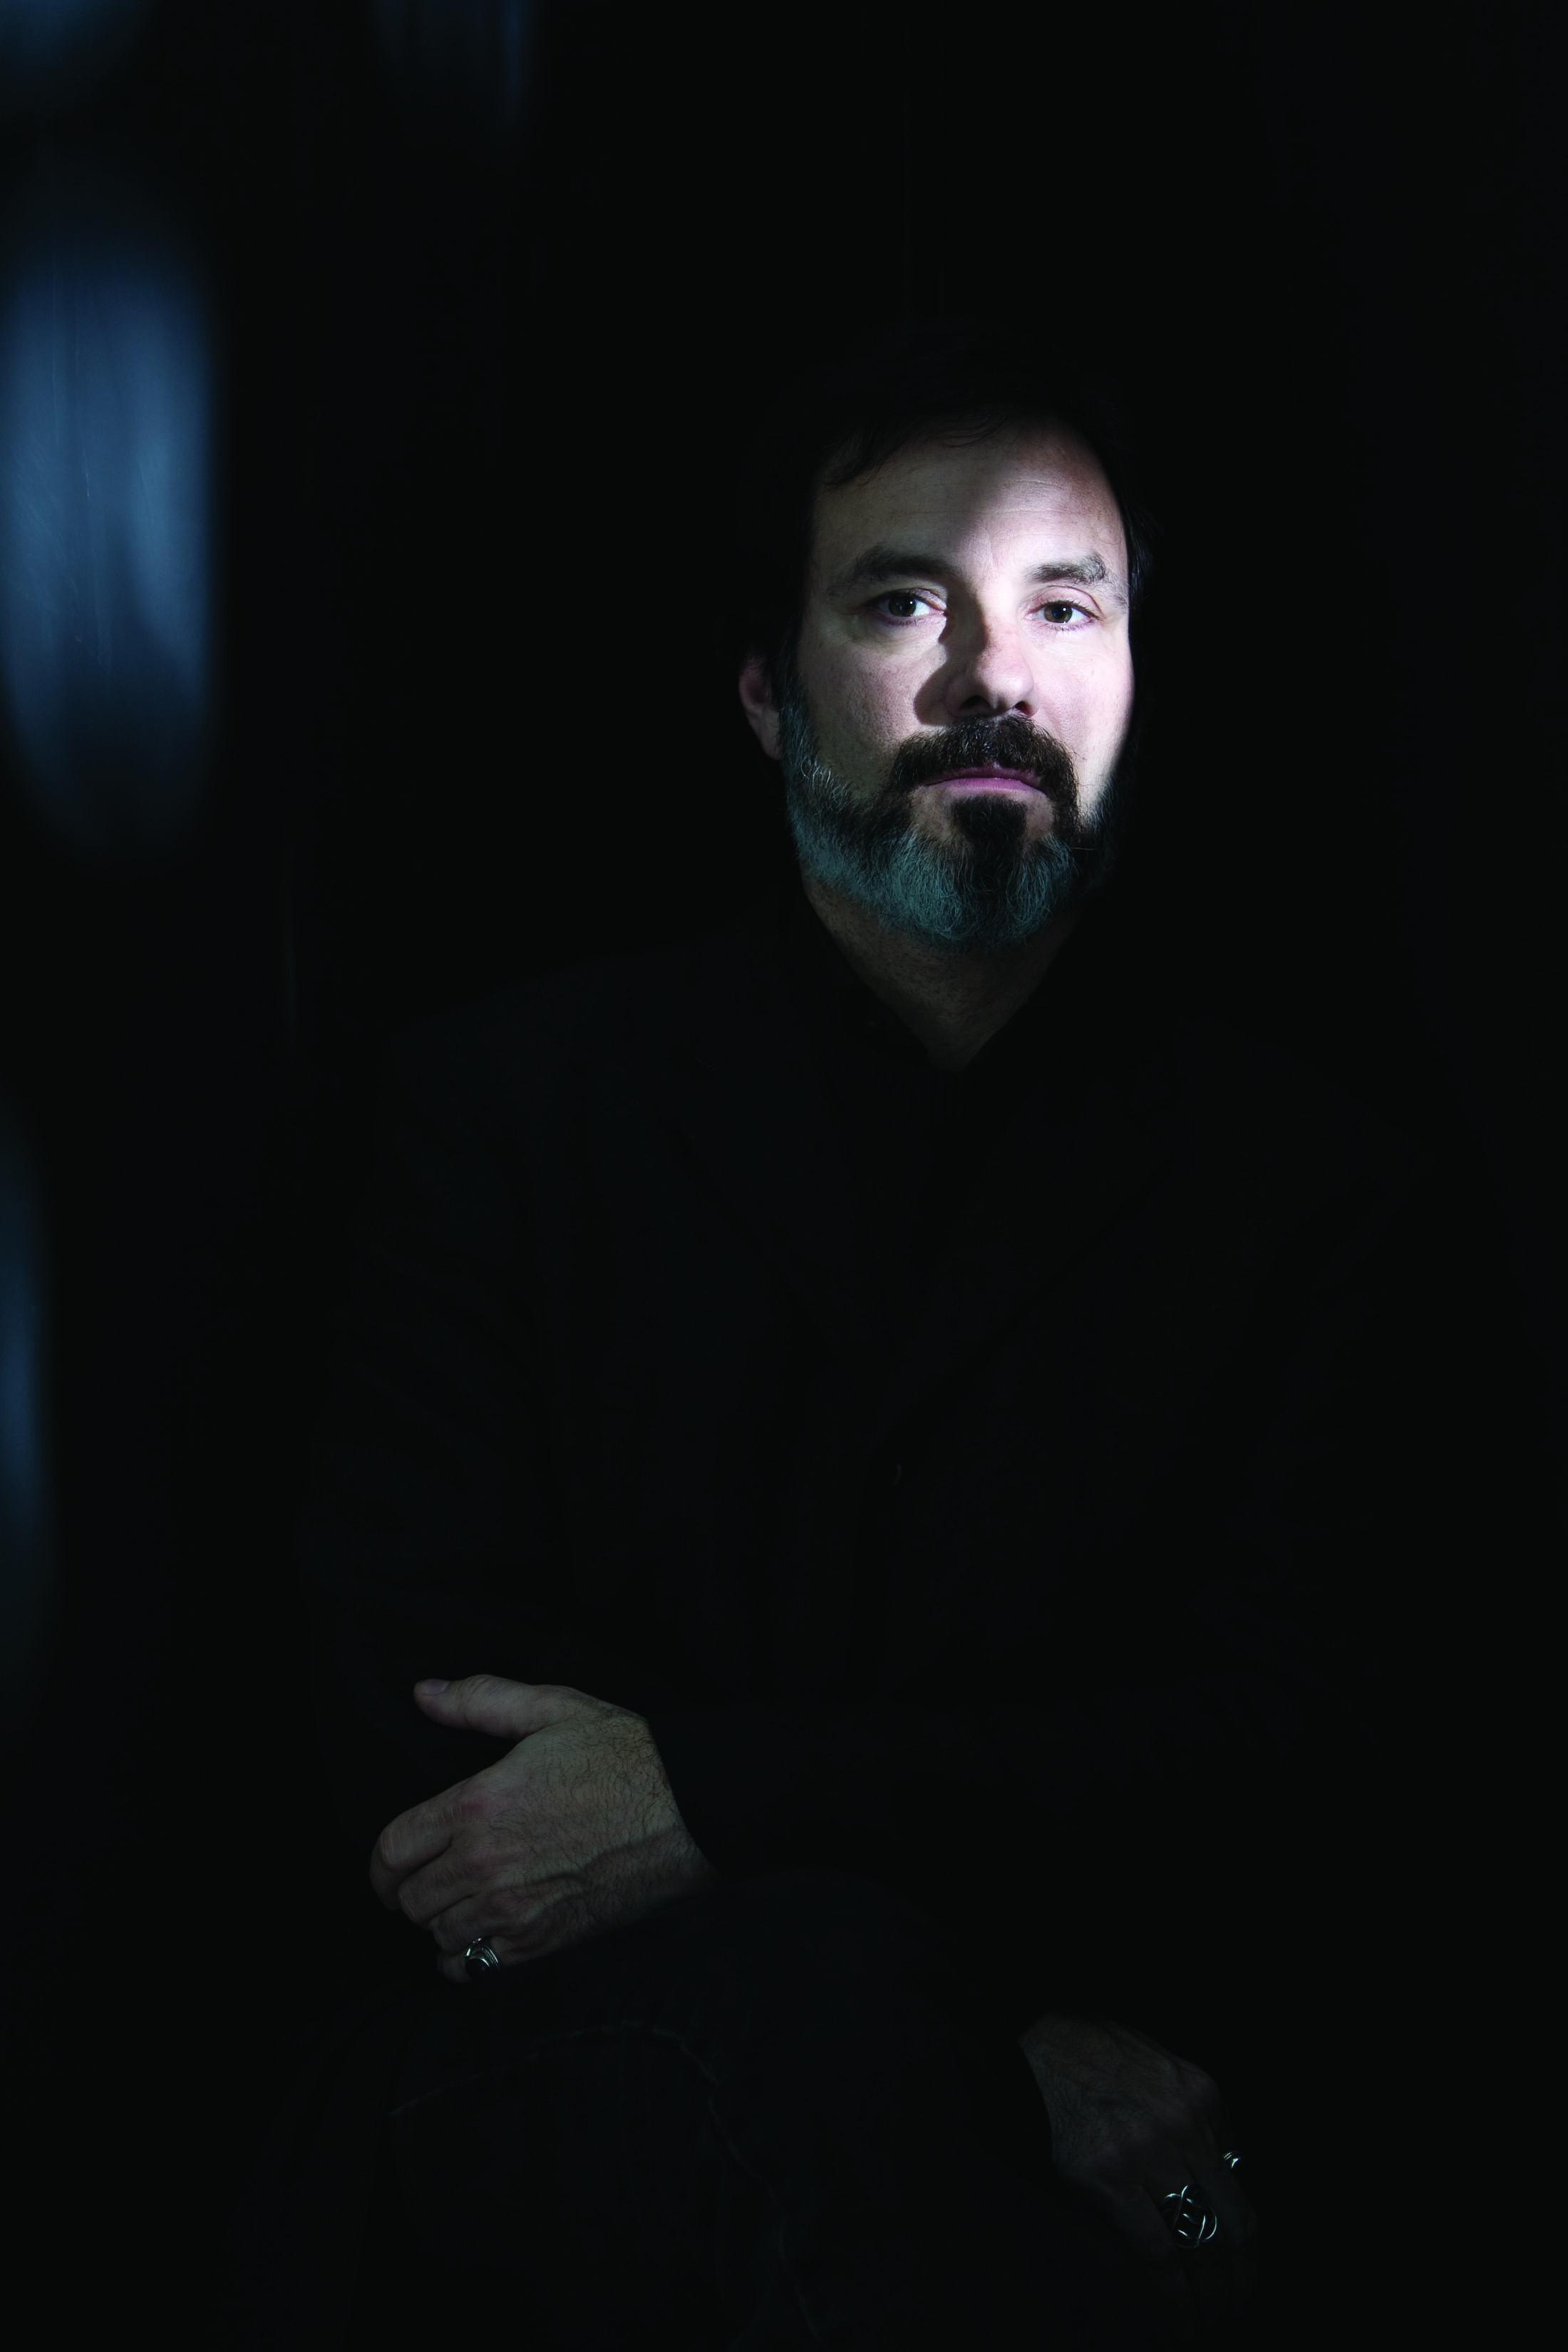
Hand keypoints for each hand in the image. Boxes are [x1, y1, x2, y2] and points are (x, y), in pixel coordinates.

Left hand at [369, 1674, 720, 1980]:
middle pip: (412, 1899)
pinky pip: (477, 1968)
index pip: (394, 1849)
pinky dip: (467, 1959)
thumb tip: (424, 1694)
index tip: (389, 1869)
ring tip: (457, 1907)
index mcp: (479, 1804)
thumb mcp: (552, 1708)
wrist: (689, 1809)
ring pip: (440, 1936)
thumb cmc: (625, 1755)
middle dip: (411, 1892)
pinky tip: (479, 1940)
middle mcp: (487, 1862)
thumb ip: (481, 1700)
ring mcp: (515, 1907)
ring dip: (441, 1923)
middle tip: (425, 1884)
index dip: (382, 1865)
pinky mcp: (545, 1940)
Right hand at [1020, 2011, 1259, 2342]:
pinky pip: (1157, 2251)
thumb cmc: (1093, 2055)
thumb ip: (1193, 2119)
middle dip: (1240, 2277)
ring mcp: (1150, 2149)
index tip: (1242, 2270)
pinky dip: (1173, 2296)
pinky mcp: (1112, 2173)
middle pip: (1234, 2222)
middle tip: (1235, 2306)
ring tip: (1209, 2320)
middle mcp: (1186, 2124)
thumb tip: (1218, 2177)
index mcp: (1203, 2098)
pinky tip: (1178, 2319)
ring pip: (1202, 2242)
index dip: (1246, 2241)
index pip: (1241, 2187)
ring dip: (1212, 2294)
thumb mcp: (1160, 2070)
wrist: (1037, 2040)